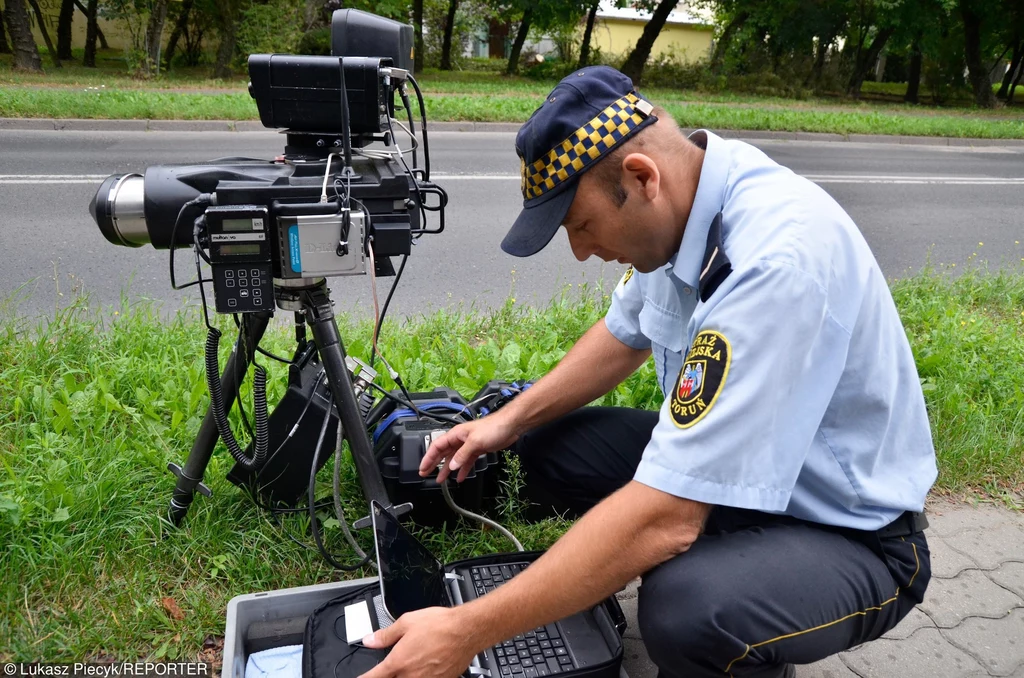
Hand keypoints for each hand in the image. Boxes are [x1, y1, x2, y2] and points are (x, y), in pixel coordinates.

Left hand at [358, 606, 477, 677]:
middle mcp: (411, 676)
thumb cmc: (440, 625)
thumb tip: (370, 640)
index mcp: (398, 662)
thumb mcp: (407, 622)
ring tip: (412, 663)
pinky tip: (425, 667)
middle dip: (388, 675)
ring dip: (405, 675)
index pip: (374, 677)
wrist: (466, 631)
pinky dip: (422, 676)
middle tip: (394, 665)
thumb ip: (385, 635)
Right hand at [420, 414, 519, 483]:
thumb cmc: (493, 428)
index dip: (428, 457)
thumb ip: (462, 454)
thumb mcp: (475, 441)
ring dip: (447, 469)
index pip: (437, 446)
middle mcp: (460, 440)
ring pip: (454, 459)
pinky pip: (466, 461)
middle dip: (433, 464)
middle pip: (443, 453)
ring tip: (440, 480)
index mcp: (456, 434)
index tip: (423, 468)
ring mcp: (468, 445)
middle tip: (425, 474)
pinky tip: (460, 478)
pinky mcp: (477, 450)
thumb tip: (452, 466)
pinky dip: (462, 470)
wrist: (510, 426)